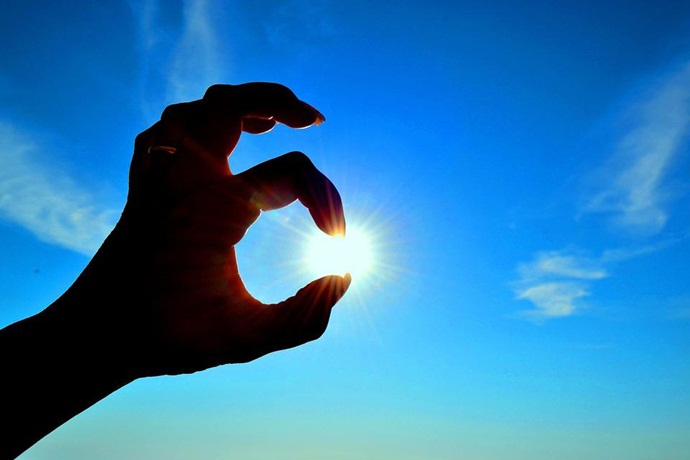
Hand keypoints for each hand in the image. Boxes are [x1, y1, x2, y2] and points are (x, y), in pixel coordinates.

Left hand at [66, 83, 350, 376]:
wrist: (94, 336)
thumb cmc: (170, 337)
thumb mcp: (247, 338)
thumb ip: (306, 316)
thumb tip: (343, 278)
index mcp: (214, 207)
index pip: (292, 173)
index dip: (329, 201)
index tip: (337, 243)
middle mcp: (184, 179)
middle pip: (233, 103)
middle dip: (281, 102)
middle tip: (315, 120)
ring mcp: (159, 176)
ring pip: (196, 108)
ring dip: (238, 106)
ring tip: (269, 122)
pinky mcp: (144, 185)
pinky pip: (166, 130)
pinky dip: (197, 122)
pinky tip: (214, 140)